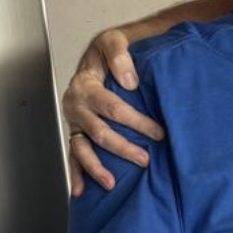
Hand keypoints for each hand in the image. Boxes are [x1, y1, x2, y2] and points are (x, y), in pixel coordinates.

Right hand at [63, 28, 164, 194]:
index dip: (136, 121)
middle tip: (145, 160)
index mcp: (85, 84)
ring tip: (112, 184)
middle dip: (123, 148)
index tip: (159, 132)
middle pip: (100, 132)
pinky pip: (74, 154)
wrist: (99, 54)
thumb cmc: (110, 50)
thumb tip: (129, 82)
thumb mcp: (113, 41)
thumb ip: (119, 55)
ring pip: (83, 148)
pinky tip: (81, 191)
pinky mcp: (77, 131)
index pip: (112, 107)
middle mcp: (76, 104)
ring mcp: (75, 120)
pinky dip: (77, 173)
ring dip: (96, 168)